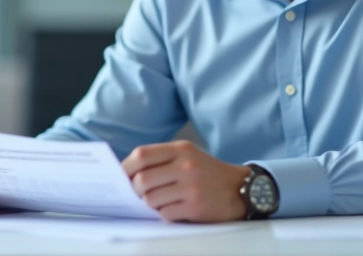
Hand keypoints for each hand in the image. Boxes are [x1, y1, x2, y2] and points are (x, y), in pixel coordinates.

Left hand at [122, 140, 249, 222]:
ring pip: (151, 200)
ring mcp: (191, 187)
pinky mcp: (196, 207)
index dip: (126, 167)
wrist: (241, 188)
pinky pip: (165, 214)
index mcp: (181, 149)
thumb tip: (127, 173)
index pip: (142, 155)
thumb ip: (161, 159)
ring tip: (161, 201)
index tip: (121, 176)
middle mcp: (186, 166)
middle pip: (142, 180)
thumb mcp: (188, 155)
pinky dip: (165, 214)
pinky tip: (174, 209)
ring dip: (151, 204)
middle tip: (139, 194)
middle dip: (135, 190)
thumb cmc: (207, 172)